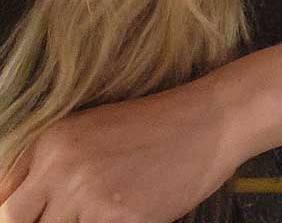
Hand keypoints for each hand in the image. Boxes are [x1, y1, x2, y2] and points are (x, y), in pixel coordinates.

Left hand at [0, 80, 239, 222]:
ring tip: (108, 209)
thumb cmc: (157, 129)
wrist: (209, 120)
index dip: (17, 216)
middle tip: (77, 216)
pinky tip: (128, 211)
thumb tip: (20, 210)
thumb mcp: (94, 135)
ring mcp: (88, 193)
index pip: (3, 200)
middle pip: (15, 222)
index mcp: (51, 142)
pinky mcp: (117, 217)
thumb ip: (54, 170)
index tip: (43, 214)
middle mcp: (61, 165)